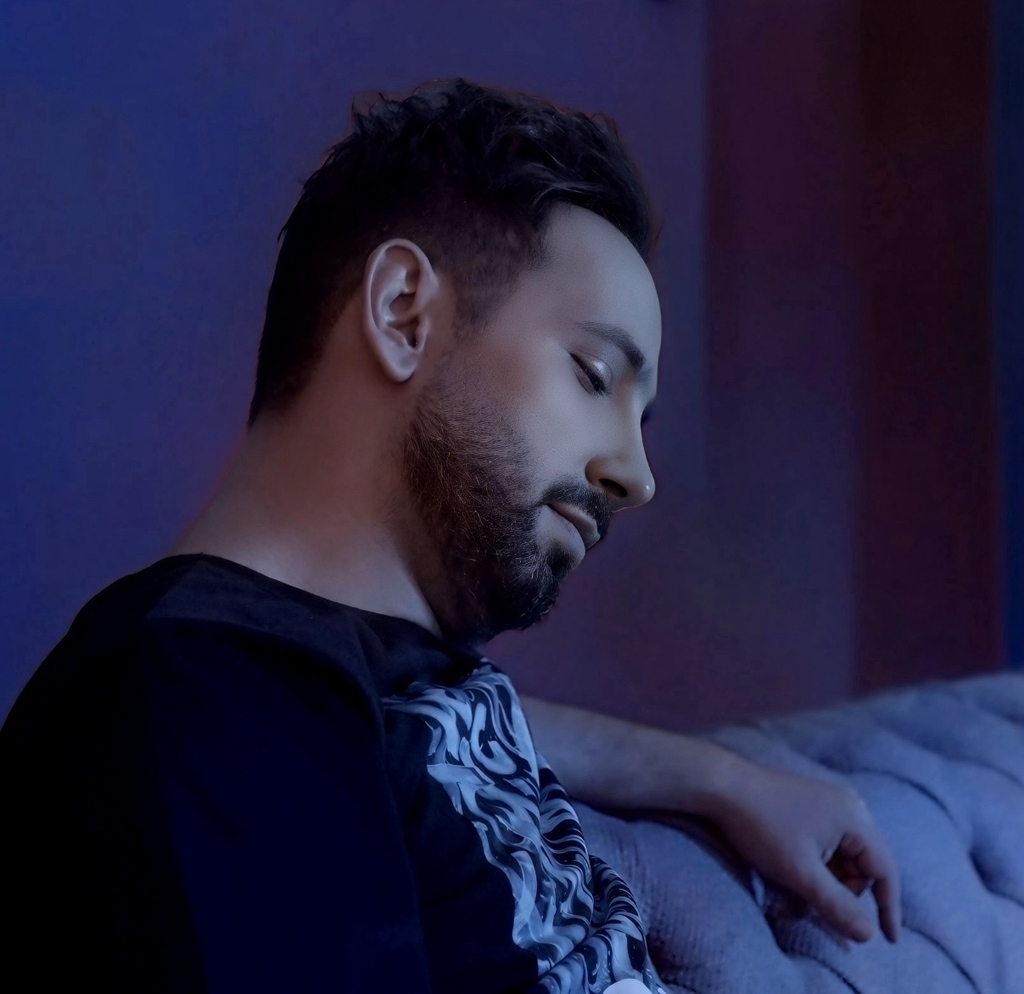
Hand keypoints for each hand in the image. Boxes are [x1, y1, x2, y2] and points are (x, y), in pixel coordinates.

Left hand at [704, 759, 900, 942]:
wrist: (723, 786)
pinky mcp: (812, 805)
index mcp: (855, 819)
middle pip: (864, 865)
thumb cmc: (762, 827)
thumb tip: (869, 936)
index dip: (889, 908)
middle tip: (813, 901)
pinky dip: (817, 863)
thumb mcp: (800, 872)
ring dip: (829, 878)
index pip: (885, 871)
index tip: (889, 940)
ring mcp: (830, 803)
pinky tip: (794, 867)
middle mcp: (850, 806)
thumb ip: (836, 905)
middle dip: (845, 890)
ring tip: (798, 884)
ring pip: (844, 856)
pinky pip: (828, 843)